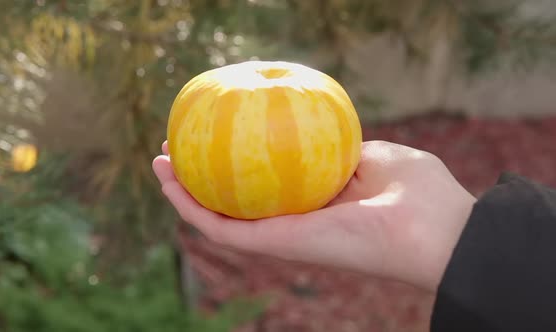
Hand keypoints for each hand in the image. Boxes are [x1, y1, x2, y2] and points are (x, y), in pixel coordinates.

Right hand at [152, 140, 475, 291]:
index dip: (239, 163)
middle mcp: (294, 223)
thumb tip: (316, 127)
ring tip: (159, 162)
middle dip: (202, 178)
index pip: (268, 185)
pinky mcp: (276, 246)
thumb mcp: (377, 155)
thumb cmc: (418, 193)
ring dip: (184, 192)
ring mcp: (282, 237)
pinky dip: (191, 206)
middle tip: (175, 151)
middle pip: (236, 203)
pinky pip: (223, 227)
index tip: (217, 136)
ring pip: (219, 218)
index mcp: (316, 204)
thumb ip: (344, 145)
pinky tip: (169, 180)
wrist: (434, 230)